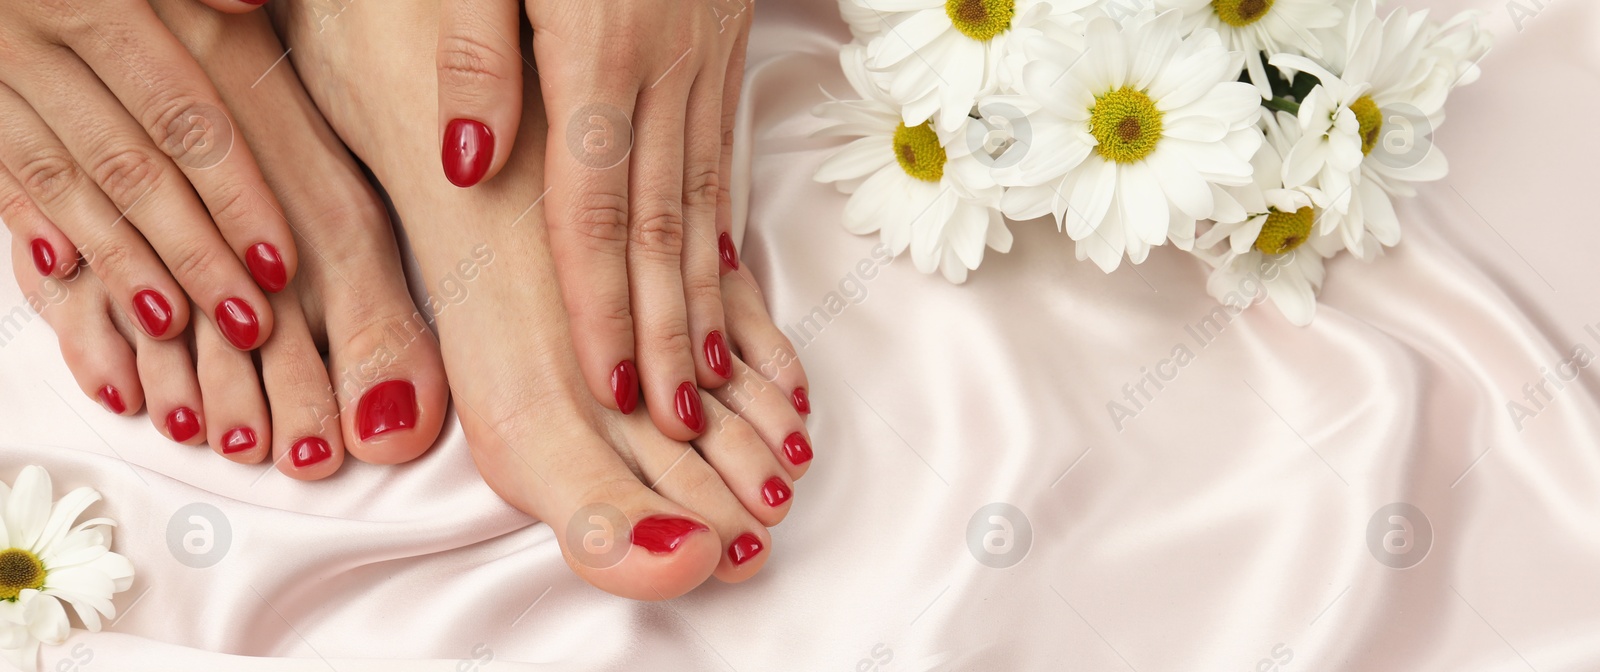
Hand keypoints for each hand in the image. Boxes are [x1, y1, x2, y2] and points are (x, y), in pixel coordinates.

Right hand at [0, 0, 292, 350]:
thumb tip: (252, 3)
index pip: (178, 113)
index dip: (232, 192)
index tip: (279, 261)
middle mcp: (25, 35)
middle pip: (128, 165)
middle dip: (192, 252)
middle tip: (246, 320)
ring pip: (60, 182)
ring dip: (119, 261)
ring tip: (174, 326)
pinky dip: (30, 223)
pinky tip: (63, 271)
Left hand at [435, 0, 751, 439]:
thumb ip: (472, 55)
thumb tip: (465, 164)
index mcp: (596, 48)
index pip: (595, 208)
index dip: (600, 306)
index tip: (608, 386)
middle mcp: (666, 66)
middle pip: (663, 227)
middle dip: (667, 333)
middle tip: (673, 420)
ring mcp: (704, 57)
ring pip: (704, 200)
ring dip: (705, 295)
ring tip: (706, 378)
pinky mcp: (722, 42)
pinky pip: (721, 156)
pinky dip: (720, 226)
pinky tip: (718, 276)